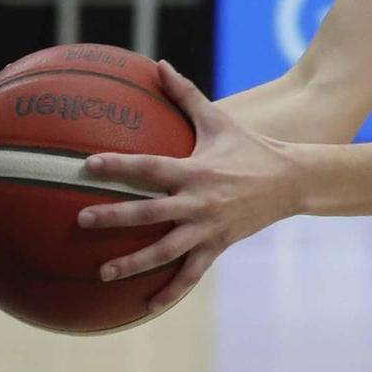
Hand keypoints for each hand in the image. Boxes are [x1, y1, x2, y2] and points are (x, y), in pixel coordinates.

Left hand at [76, 60, 300, 309]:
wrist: (291, 181)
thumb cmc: (249, 146)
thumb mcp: (219, 119)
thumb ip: (185, 94)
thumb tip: (158, 64)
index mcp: (195, 170)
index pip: (150, 167)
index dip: (120, 165)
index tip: (88, 164)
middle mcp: (199, 201)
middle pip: (150, 213)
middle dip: (114, 218)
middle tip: (80, 220)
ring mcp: (208, 227)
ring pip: (166, 250)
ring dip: (133, 263)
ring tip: (102, 272)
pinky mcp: (217, 246)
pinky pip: (191, 274)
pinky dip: (169, 292)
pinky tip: (144, 307)